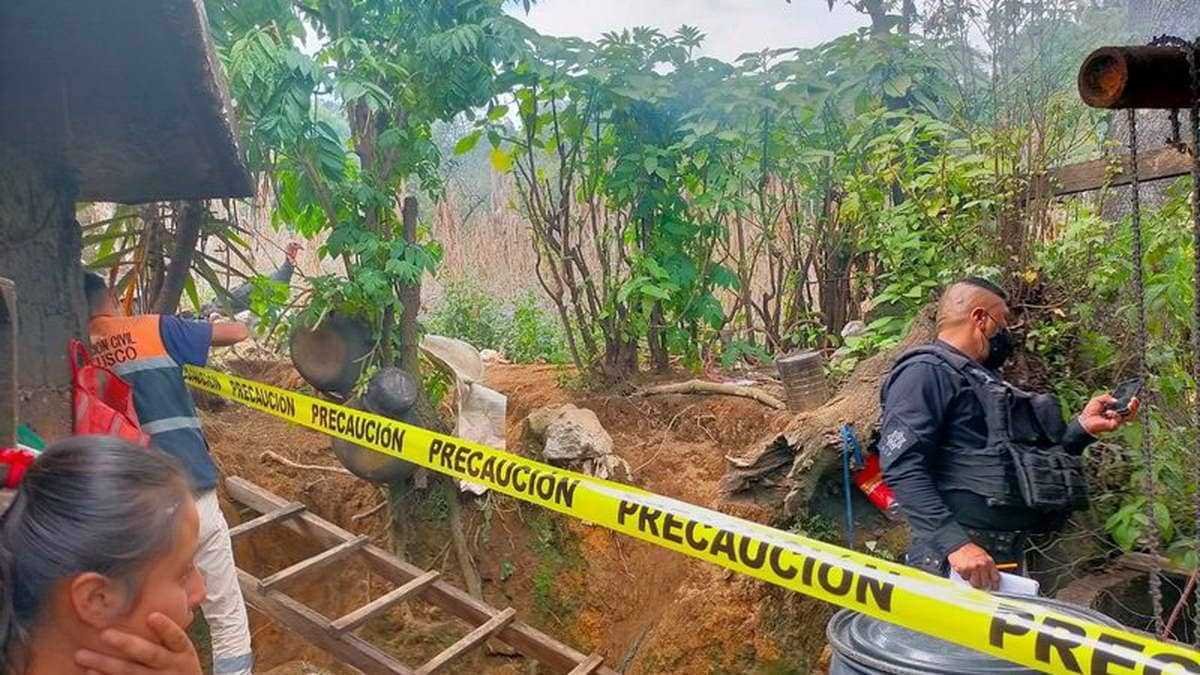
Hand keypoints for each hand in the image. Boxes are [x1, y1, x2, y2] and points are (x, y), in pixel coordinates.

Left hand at [75, 613, 200, 674]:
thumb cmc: (179, 667)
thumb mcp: (182, 652)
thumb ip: (170, 635)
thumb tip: (163, 604)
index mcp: (183, 652)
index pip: (176, 638)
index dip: (166, 628)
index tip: (152, 616)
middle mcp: (171, 666)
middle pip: (150, 654)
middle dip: (127, 644)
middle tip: (104, 634)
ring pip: (131, 672)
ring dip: (105, 663)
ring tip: (81, 655)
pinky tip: (89, 672)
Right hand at [947, 542, 998, 589]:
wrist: (959, 544)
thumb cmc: (972, 551)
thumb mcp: (984, 556)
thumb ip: (989, 567)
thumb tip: (992, 580)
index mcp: (989, 562)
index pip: (995, 578)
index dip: (994, 584)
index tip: (993, 587)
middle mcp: (981, 565)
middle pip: (985, 583)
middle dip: (982, 583)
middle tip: (980, 580)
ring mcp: (972, 568)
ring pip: (975, 584)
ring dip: (973, 581)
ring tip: (972, 575)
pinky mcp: (963, 569)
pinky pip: (965, 578)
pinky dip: (965, 576)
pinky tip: (965, 570)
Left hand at [1078, 394, 1139, 435]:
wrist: (1085, 421)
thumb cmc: (1091, 410)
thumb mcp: (1098, 400)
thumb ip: (1106, 397)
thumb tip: (1116, 400)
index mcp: (1115, 407)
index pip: (1126, 403)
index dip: (1131, 400)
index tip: (1134, 394)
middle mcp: (1119, 414)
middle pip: (1131, 410)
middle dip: (1135, 404)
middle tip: (1134, 398)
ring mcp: (1118, 420)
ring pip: (1130, 416)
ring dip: (1131, 409)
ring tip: (1130, 404)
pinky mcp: (1115, 425)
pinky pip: (1119, 419)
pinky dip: (1115, 414)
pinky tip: (1109, 412)